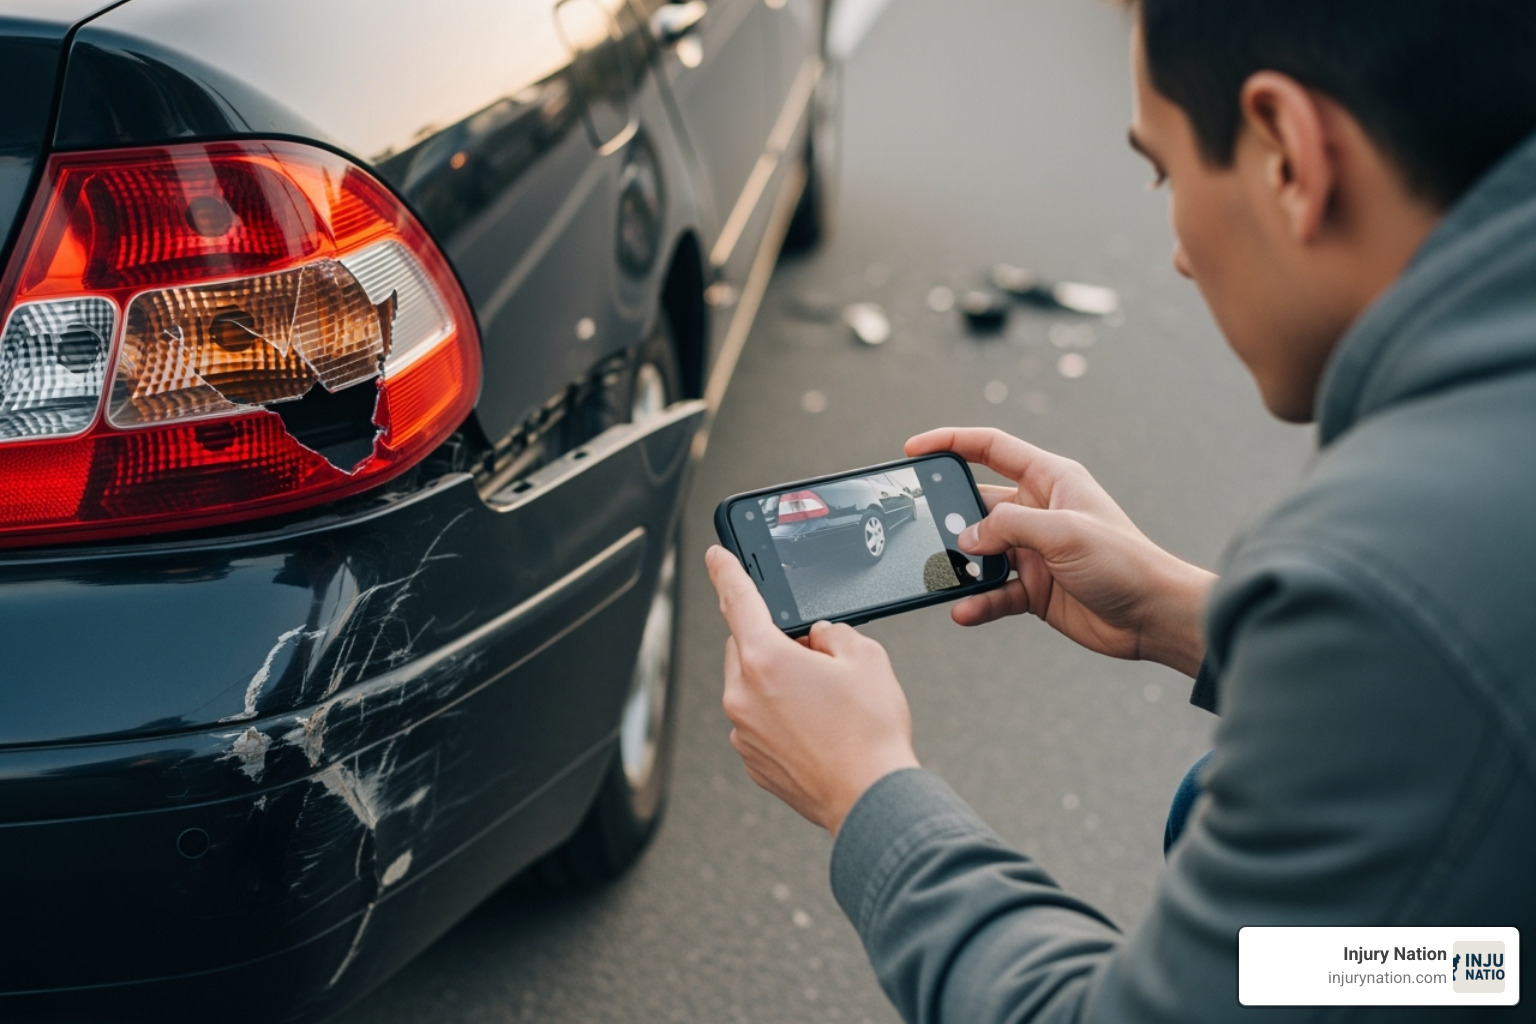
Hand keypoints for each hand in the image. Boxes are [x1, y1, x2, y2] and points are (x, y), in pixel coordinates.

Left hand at [705, 545, 919, 834]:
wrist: (872, 799)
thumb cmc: (870, 733)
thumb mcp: (867, 657)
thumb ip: (834, 634)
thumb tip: (819, 640)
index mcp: (765, 659)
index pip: (737, 600)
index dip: (726, 572)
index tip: (716, 557)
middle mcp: (742, 696)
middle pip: (746, 647)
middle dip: (775, 643)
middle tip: (819, 660)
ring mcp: (743, 733)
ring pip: (752, 687)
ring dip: (778, 684)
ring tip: (826, 706)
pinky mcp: (752, 761)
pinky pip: (759, 723)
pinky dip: (780, 719)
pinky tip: (818, 732)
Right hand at [906, 428, 1214, 677]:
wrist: (1154, 616)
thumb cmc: (1125, 562)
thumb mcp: (1063, 531)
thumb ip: (1008, 528)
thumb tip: (965, 538)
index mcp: (1051, 479)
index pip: (992, 448)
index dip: (952, 443)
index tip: (916, 450)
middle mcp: (1038, 511)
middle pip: (978, 503)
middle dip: (950, 515)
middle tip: (922, 527)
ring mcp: (1034, 551)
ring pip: (981, 551)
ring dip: (960, 564)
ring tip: (940, 573)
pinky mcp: (1033, 588)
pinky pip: (993, 591)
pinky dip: (977, 600)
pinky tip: (964, 609)